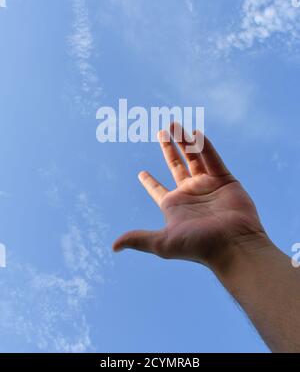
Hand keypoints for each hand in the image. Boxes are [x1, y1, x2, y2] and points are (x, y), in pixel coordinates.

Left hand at [113, 123, 267, 269]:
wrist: (233, 245)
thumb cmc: (198, 245)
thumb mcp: (163, 242)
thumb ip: (139, 238)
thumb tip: (113, 247)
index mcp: (175, 206)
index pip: (158, 190)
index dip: (149, 182)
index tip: (140, 173)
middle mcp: (191, 193)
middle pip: (176, 165)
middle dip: (169, 148)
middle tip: (161, 132)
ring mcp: (208, 186)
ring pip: (194, 157)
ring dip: (185, 141)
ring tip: (175, 124)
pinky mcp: (225, 180)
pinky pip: (213, 159)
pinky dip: (205, 146)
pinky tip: (195, 133)